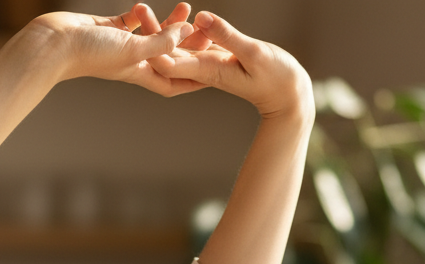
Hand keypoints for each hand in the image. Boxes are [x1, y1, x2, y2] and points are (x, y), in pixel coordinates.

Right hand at [23, 4, 201, 96]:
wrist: (56, 43)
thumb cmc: (92, 53)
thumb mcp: (132, 49)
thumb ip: (160, 42)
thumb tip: (184, 33)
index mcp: (140, 74)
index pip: (174, 82)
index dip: (196, 79)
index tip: (215, 72)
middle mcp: (133, 63)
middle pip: (168, 58)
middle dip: (189, 47)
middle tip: (208, 32)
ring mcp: (121, 47)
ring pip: (154, 37)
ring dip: (170, 25)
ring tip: (186, 8)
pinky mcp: (110, 30)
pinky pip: (133, 23)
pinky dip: (144, 15)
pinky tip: (150, 6)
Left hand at [151, 11, 313, 120]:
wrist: (286, 94)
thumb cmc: (275, 77)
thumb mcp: (253, 53)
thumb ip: (227, 36)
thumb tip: (200, 18)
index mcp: (206, 71)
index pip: (171, 63)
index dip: (154, 46)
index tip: (141, 29)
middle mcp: (202, 69)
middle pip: (168, 53)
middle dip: (150, 34)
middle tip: (138, 8)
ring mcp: (207, 63)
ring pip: (177, 46)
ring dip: (162, 29)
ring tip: (144, 7)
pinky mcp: (215, 55)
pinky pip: (192, 43)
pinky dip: (181, 30)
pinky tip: (173, 14)